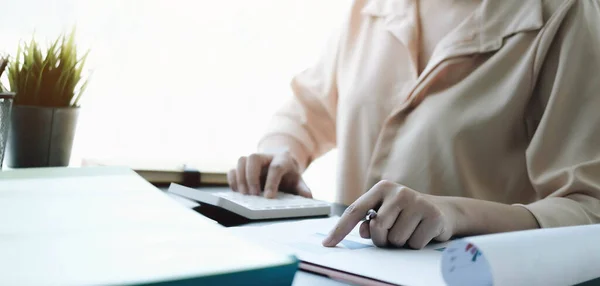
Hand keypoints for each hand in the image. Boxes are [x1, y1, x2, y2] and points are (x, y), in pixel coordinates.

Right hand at [227, 151, 311, 197]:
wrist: (280, 163)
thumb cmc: (288, 175)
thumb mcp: (298, 181)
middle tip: (253, 195)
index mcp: (282, 159)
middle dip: (251, 177)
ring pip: (242, 161)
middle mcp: (265, 156)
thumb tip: (308, 197)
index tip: (269, 197)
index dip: (271, 182)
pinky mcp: (243, 167)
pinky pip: (233, 169)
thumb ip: (302, 189)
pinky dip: (233, 180)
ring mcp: (252, 160)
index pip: (275, 168)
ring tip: (245, 195)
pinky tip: (237, 192)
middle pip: (253, 158)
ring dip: (240, 178)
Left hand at [322, 180, 456, 248]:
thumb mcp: (385, 214)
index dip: (340, 229)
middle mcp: (398, 191)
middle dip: (383, 239)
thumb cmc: (405, 215)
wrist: (442, 211)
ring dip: (400, 243)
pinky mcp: (432, 215)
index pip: (355, 210)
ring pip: (396, 239)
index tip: (327, 243)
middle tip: (393, 234)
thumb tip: (364, 231)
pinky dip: (415, 245)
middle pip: (378, 228)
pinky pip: (414, 243)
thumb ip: (370, 222)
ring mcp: (417, 201)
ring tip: (409, 231)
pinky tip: (422, 232)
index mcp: (381, 188)